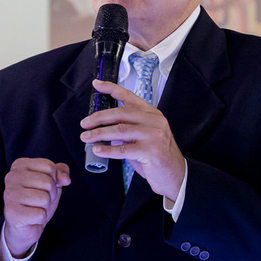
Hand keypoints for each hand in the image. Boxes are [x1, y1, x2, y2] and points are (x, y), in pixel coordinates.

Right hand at [2, 158, 70, 257]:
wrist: (24, 226)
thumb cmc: (37, 200)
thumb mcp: (52, 181)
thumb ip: (61, 172)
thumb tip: (65, 180)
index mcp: (20, 165)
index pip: (49, 166)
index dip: (53, 179)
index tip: (42, 187)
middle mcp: (11, 177)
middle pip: (48, 182)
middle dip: (50, 194)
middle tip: (39, 200)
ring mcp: (10, 195)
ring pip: (45, 199)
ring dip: (45, 207)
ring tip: (35, 208)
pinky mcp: (12, 213)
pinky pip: (40, 214)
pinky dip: (40, 219)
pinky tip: (31, 218)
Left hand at [80, 79, 185, 200]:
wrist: (175, 175)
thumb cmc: (157, 157)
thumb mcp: (144, 137)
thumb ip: (127, 130)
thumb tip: (105, 128)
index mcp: (152, 114)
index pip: (129, 97)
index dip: (111, 89)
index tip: (97, 84)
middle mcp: (154, 121)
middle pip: (120, 113)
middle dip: (99, 118)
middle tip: (85, 123)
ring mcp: (153, 135)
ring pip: (119, 130)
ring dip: (99, 134)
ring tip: (86, 137)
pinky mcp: (150, 151)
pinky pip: (123, 149)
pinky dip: (107, 150)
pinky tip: (97, 150)